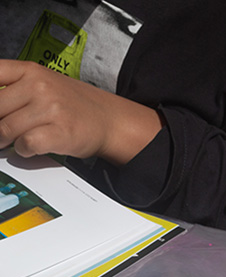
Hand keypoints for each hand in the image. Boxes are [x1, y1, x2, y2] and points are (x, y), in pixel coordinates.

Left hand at [0, 59, 161, 164]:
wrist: (109, 120)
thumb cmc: (74, 105)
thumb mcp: (42, 83)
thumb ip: (13, 88)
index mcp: (31, 70)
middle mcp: (40, 86)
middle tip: (4, 132)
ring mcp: (51, 108)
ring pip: (6, 129)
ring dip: (7, 141)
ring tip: (18, 140)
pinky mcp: (60, 132)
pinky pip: (25, 144)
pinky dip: (24, 150)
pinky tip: (32, 146)